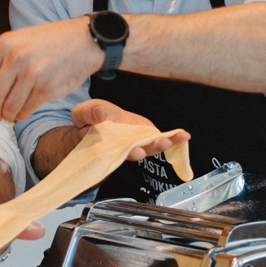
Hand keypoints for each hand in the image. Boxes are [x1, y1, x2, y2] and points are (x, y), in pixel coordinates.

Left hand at [0, 17, 103, 123]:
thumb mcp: (21, 39)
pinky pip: (26, 109)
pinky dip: (22, 115)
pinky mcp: (46, 88)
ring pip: (9, 106)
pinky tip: (23, 113)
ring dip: (7, 115)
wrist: (84, 41)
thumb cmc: (52, 41)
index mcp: (5, 44)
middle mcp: (16, 58)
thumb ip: (3, 58)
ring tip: (9, 116)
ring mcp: (31, 74)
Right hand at [70, 98, 188, 163]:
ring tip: (181, 137)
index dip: (130, 152)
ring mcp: (136, 141)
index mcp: (109, 145)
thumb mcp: (82, 114)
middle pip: (141, 150)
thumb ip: (89, 114)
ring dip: (166, 142)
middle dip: (153, 147)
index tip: (136, 152)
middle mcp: (125, 146)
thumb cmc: (87, 122)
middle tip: (164, 143)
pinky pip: (158, 137)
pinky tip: (183, 135)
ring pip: (152, 144)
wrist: (93, 123)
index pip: (121, 151)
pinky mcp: (144, 133)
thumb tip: (100, 114)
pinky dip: (171, 136)